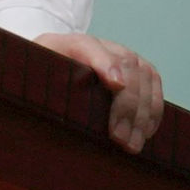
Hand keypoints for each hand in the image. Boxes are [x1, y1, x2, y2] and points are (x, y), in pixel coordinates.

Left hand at [34, 32, 162, 153]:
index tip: (115, 84)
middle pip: (124, 65)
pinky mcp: (140, 69)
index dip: (104, 62)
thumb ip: (37, 87)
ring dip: (142, 113)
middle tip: (119, 139)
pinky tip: (144, 133)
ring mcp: (123, 55)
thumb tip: (40, 110)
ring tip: (131, 144)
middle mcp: (101, 45)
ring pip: (144, 76)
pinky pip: (155, 85)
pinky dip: (153, 110)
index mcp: (67, 44)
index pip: (87, 45)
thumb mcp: (34, 81)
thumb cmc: (45, 79)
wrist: (58, 67)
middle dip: (126, 105)